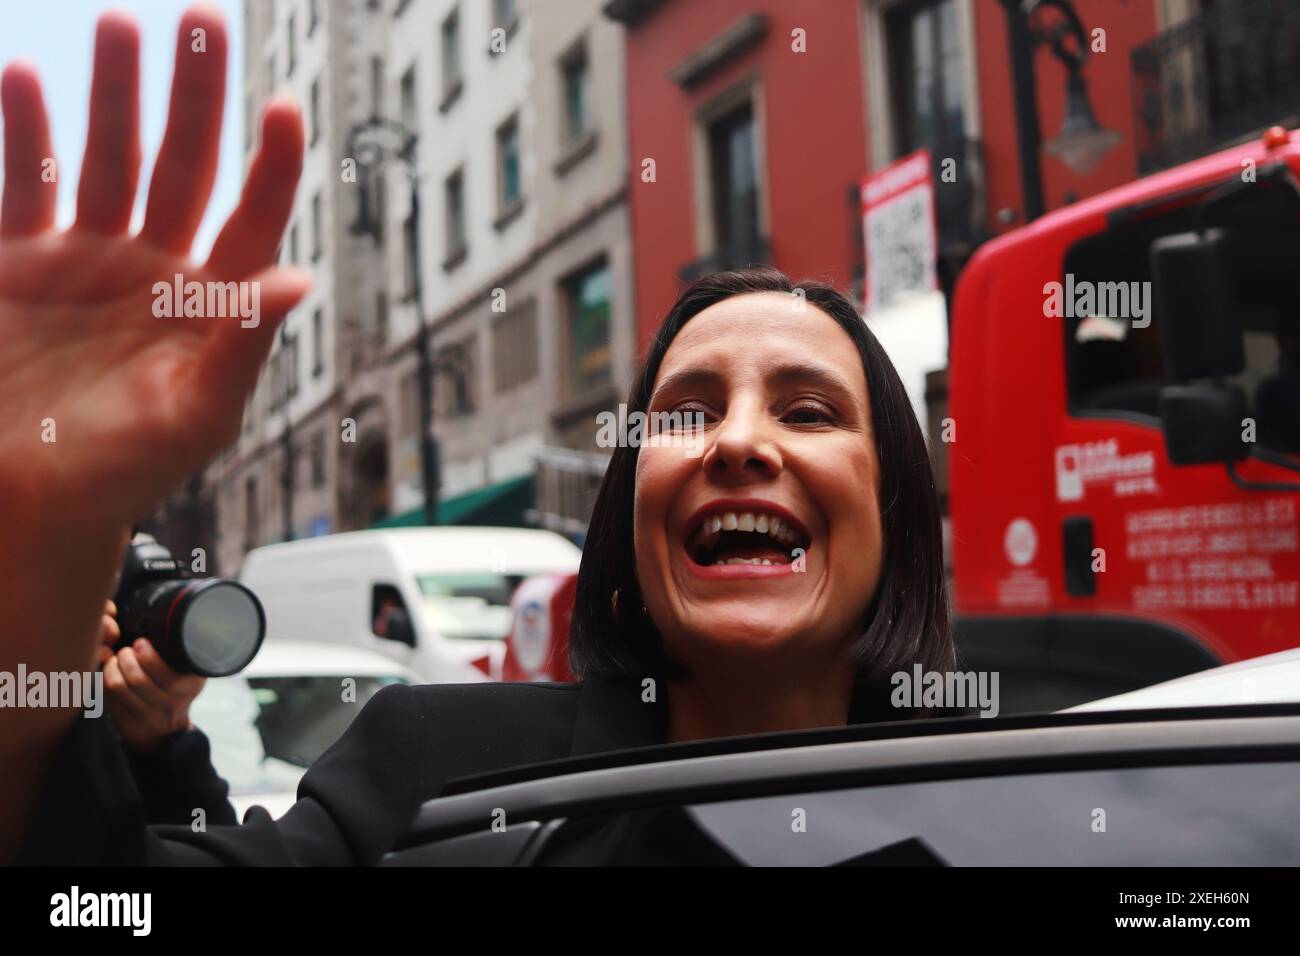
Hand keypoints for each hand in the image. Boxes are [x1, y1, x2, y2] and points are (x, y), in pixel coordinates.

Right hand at [0, 6, 305, 854]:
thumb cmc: (126, 474)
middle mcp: (154, 269)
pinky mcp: (17, 262)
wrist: (28, 503)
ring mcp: (85, 260)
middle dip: (192, 96)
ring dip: (115, 95)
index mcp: (209, 303)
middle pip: (183, 165)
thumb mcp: (197, 414)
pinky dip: (22, 134)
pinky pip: (24, 183)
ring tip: (121, 25)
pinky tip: (20, 78)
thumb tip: (298, 278)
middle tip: (201, 22)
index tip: (284, 109)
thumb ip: (245, 344)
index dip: (270, 166)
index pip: (251, 217)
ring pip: (108, 158)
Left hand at [97, 601, 206, 753]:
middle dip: (125, 658)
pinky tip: (111, 673)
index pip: (167, 673)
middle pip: (138, 678)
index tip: (141, 643)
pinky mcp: (130, 725)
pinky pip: (109, 698)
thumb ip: (178, 651)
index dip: (148, 655)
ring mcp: (151, 717)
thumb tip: (161, 621)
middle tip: (125, 650)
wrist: (167, 731)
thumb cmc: (174, 688)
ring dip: (112, 667)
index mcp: (191, 684)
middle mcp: (173, 704)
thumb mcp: (187, 670)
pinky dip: (106, 680)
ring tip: (116, 659)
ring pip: (119, 686)